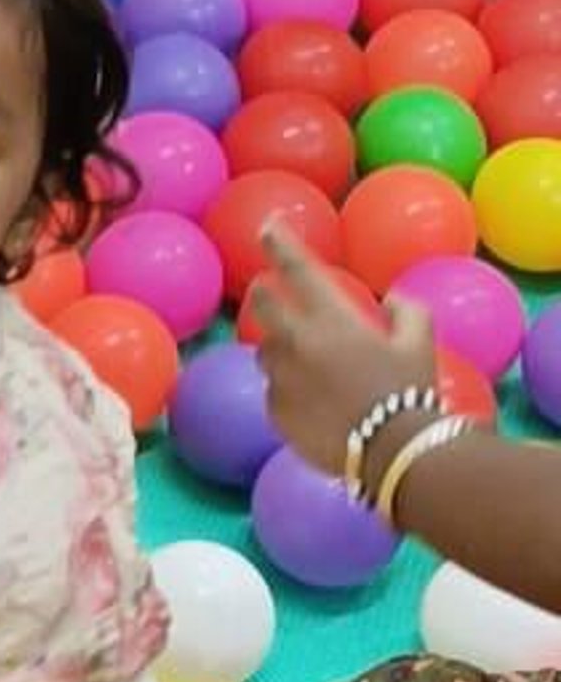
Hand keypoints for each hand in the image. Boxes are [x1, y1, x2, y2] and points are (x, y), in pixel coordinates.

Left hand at [250, 225, 434, 475]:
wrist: (394, 454)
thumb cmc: (409, 394)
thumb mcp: (420, 344)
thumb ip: (408, 312)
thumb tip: (393, 300)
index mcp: (332, 319)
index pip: (297, 269)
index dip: (280, 243)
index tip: (267, 226)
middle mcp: (298, 343)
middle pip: (262, 303)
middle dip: (265, 294)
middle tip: (273, 295)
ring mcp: (282, 379)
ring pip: (264, 349)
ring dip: (279, 346)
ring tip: (306, 362)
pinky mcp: (275, 412)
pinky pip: (273, 390)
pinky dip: (287, 388)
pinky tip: (314, 402)